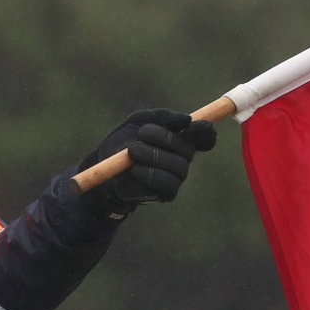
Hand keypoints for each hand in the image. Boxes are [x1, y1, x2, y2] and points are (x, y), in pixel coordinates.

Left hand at [79, 108, 216, 217]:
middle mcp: (183, 158)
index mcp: (180, 139)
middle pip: (188, 148)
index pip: (203, 136)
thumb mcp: (138, 121)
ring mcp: (177, 176)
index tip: (193, 125)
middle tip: (142, 133)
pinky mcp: (168, 193)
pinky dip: (149, 173)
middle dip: (164, 137)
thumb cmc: (123, 141)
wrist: (104, 167)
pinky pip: (167, 182)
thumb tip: (186, 120)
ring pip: (178, 165)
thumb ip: (162, 117)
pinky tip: (134, 169)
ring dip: (153, 155)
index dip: (205, 131)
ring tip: (132, 151)